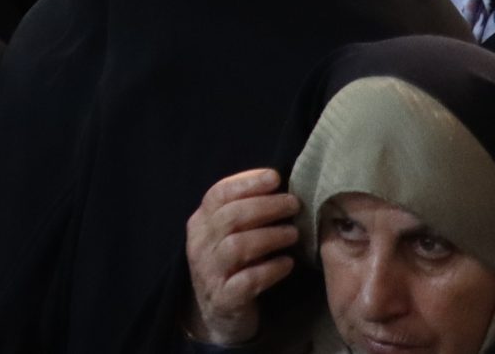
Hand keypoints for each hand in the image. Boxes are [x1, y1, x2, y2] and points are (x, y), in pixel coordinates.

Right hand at [185, 169, 300, 347]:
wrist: (218, 317)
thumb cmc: (231, 266)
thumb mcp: (227, 236)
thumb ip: (243, 213)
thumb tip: (278, 186)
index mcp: (200, 223)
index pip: (218, 194)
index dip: (246, 182)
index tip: (275, 177)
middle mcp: (200, 245)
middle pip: (230, 217)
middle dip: (265, 206)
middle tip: (293, 204)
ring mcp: (209, 273)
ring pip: (237, 246)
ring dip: (270, 236)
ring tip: (293, 234)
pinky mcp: (225, 299)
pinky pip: (248, 280)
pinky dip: (270, 269)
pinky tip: (288, 264)